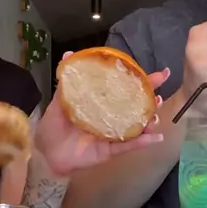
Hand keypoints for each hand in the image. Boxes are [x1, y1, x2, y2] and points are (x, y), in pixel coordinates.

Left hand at [34, 64, 168, 176]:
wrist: (45, 154)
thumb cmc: (53, 127)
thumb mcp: (60, 102)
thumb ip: (67, 82)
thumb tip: (70, 54)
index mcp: (101, 104)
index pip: (125, 89)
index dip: (143, 81)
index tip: (161, 73)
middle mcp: (110, 118)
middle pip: (136, 107)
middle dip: (152, 100)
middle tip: (160, 94)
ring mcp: (112, 135)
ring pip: (137, 127)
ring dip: (150, 121)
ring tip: (155, 115)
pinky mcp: (109, 151)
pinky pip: (129, 146)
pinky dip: (143, 142)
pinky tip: (156, 136)